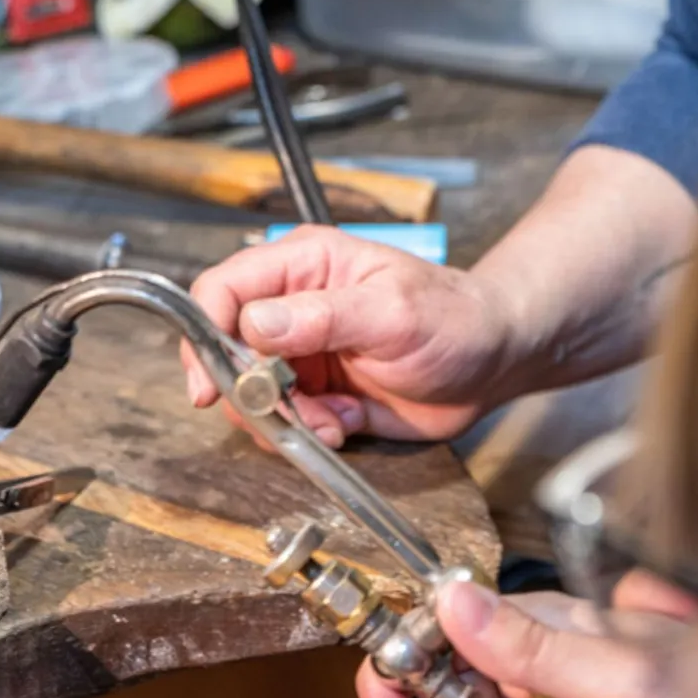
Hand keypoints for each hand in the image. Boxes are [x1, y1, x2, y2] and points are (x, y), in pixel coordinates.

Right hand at [181, 225, 518, 445]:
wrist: (491, 364)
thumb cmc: (455, 319)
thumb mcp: (392, 312)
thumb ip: (322, 317)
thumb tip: (255, 324)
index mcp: (302, 265)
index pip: (222, 290)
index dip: (205, 335)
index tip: (213, 383)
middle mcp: (290, 306)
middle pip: (223, 351)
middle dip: (249, 392)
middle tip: (285, 412)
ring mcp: (298, 352)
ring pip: (248, 394)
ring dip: (283, 419)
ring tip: (331, 419)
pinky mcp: (312, 392)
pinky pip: (281, 420)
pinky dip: (306, 432)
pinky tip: (344, 422)